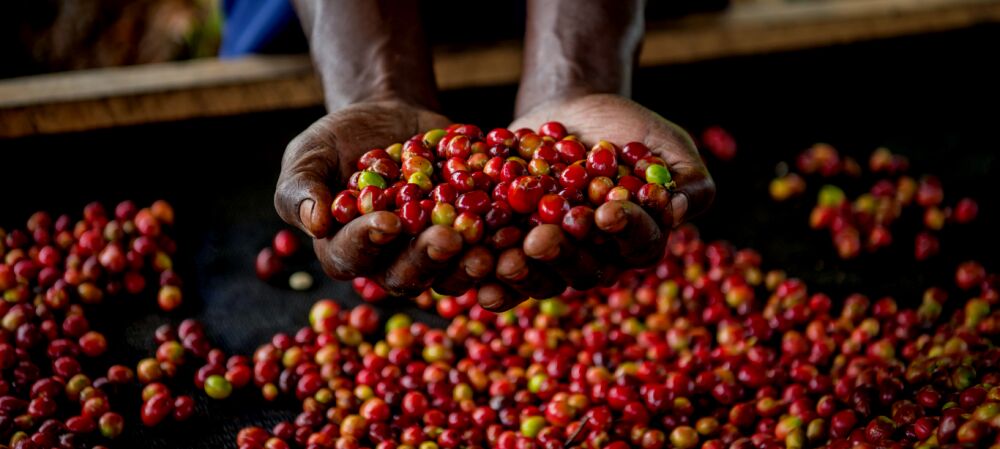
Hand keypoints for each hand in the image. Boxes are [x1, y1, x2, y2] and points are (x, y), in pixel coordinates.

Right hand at [275, 100, 493, 296]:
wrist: (390, 117)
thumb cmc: (339, 139)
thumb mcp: (310, 153)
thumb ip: (300, 187)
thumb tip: (314, 224)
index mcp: (344, 248)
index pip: (350, 255)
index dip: (368, 242)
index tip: (387, 221)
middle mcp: (389, 262)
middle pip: (405, 273)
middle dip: (427, 257)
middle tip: (448, 237)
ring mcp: (432, 253)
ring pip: (450, 272)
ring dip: (468, 264)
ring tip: (484, 247)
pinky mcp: (469, 238)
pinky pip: (486, 250)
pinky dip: (501, 245)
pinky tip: (518, 231)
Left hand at [476, 94, 714, 311]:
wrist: (570, 110)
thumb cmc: (626, 128)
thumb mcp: (665, 143)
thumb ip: (686, 178)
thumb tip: (675, 210)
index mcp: (638, 239)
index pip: (638, 243)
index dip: (624, 230)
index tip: (607, 211)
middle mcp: (598, 258)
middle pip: (585, 269)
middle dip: (563, 254)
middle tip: (541, 237)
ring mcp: (554, 258)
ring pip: (542, 277)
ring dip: (522, 273)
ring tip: (504, 260)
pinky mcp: (514, 249)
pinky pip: (503, 273)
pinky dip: (489, 278)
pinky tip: (474, 276)